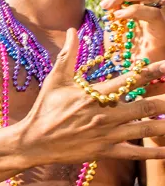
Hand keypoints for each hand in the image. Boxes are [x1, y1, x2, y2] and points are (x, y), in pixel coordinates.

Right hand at [20, 28, 164, 162]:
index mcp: (94, 95)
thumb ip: (68, 55)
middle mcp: (104, 114)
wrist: (33, 141)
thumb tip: (73, 31)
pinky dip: (152, 154)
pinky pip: (133, 153)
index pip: (130, 80)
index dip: (152, 72)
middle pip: (145, 105)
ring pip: (144, 129)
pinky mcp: (104, 151)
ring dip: (164, 124)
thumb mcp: (54, 80)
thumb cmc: (44, 109)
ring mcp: (106, 134)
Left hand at [98, 0, 164, 61]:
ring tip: (107, 7)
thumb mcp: (112, 19)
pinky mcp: (162, 30)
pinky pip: (153, 13)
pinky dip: (132, 11)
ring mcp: (162, 16)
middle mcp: (157, 4)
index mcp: (146, 0)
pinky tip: (117, 17)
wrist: (133, 71)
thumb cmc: (124, 47)